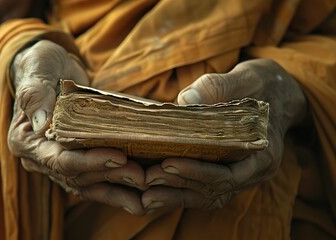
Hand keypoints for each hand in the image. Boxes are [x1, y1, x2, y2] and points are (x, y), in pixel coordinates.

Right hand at [8, 40, 145, 214]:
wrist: (52, 70)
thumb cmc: (43, 66)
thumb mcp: (38, 68)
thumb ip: (35, 93)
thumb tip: (41, 121)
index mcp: (28, 141)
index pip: (59, 160)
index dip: (90, 162)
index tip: (119, 157)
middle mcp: (43, 158)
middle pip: (78, 176)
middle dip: (111, 176)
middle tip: (141, 175)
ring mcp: (61, 162)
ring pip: (90, 185)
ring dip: (118, 190)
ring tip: (145, 192)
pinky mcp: (78, 160)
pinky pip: (97, 180)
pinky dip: (116, 188)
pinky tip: (138, 194)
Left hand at [142, 59, 306, 211]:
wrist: (278, 92)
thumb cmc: (263, 84)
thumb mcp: (246, 77)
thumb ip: (217, 88)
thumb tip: (185, 100)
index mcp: (263, 153)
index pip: (229, 175)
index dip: (197, 172)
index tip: (167, 164)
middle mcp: (253, 172)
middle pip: (214, 191)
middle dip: (179, 186)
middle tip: (147, 179)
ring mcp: (242, 175)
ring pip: (208, 195)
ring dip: (176, 195)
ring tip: (147, 194)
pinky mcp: (229, 171)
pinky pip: (205, 189)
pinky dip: (182, 191)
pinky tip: (158, 191)